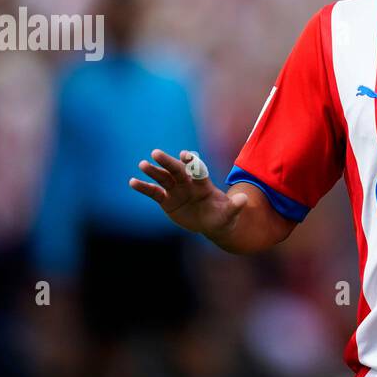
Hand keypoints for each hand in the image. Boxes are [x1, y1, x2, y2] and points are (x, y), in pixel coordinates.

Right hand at [128, 149, 246, 236]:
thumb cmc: (222, 216)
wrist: (211, 223)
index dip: (192, 163)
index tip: (185, 155)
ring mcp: (176, 190)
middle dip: (168, 162)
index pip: (197, 170)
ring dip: (153, 172)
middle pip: (177, 170)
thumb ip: (235, 206)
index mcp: (203, 184)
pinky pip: (153, 192)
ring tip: (143, 165)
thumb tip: (244, 200)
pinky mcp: (166, 200)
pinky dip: (143, 187)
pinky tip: (132, 182)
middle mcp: (188, 184)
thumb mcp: (230, 213)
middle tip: (156, 153)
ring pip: (163, 178)